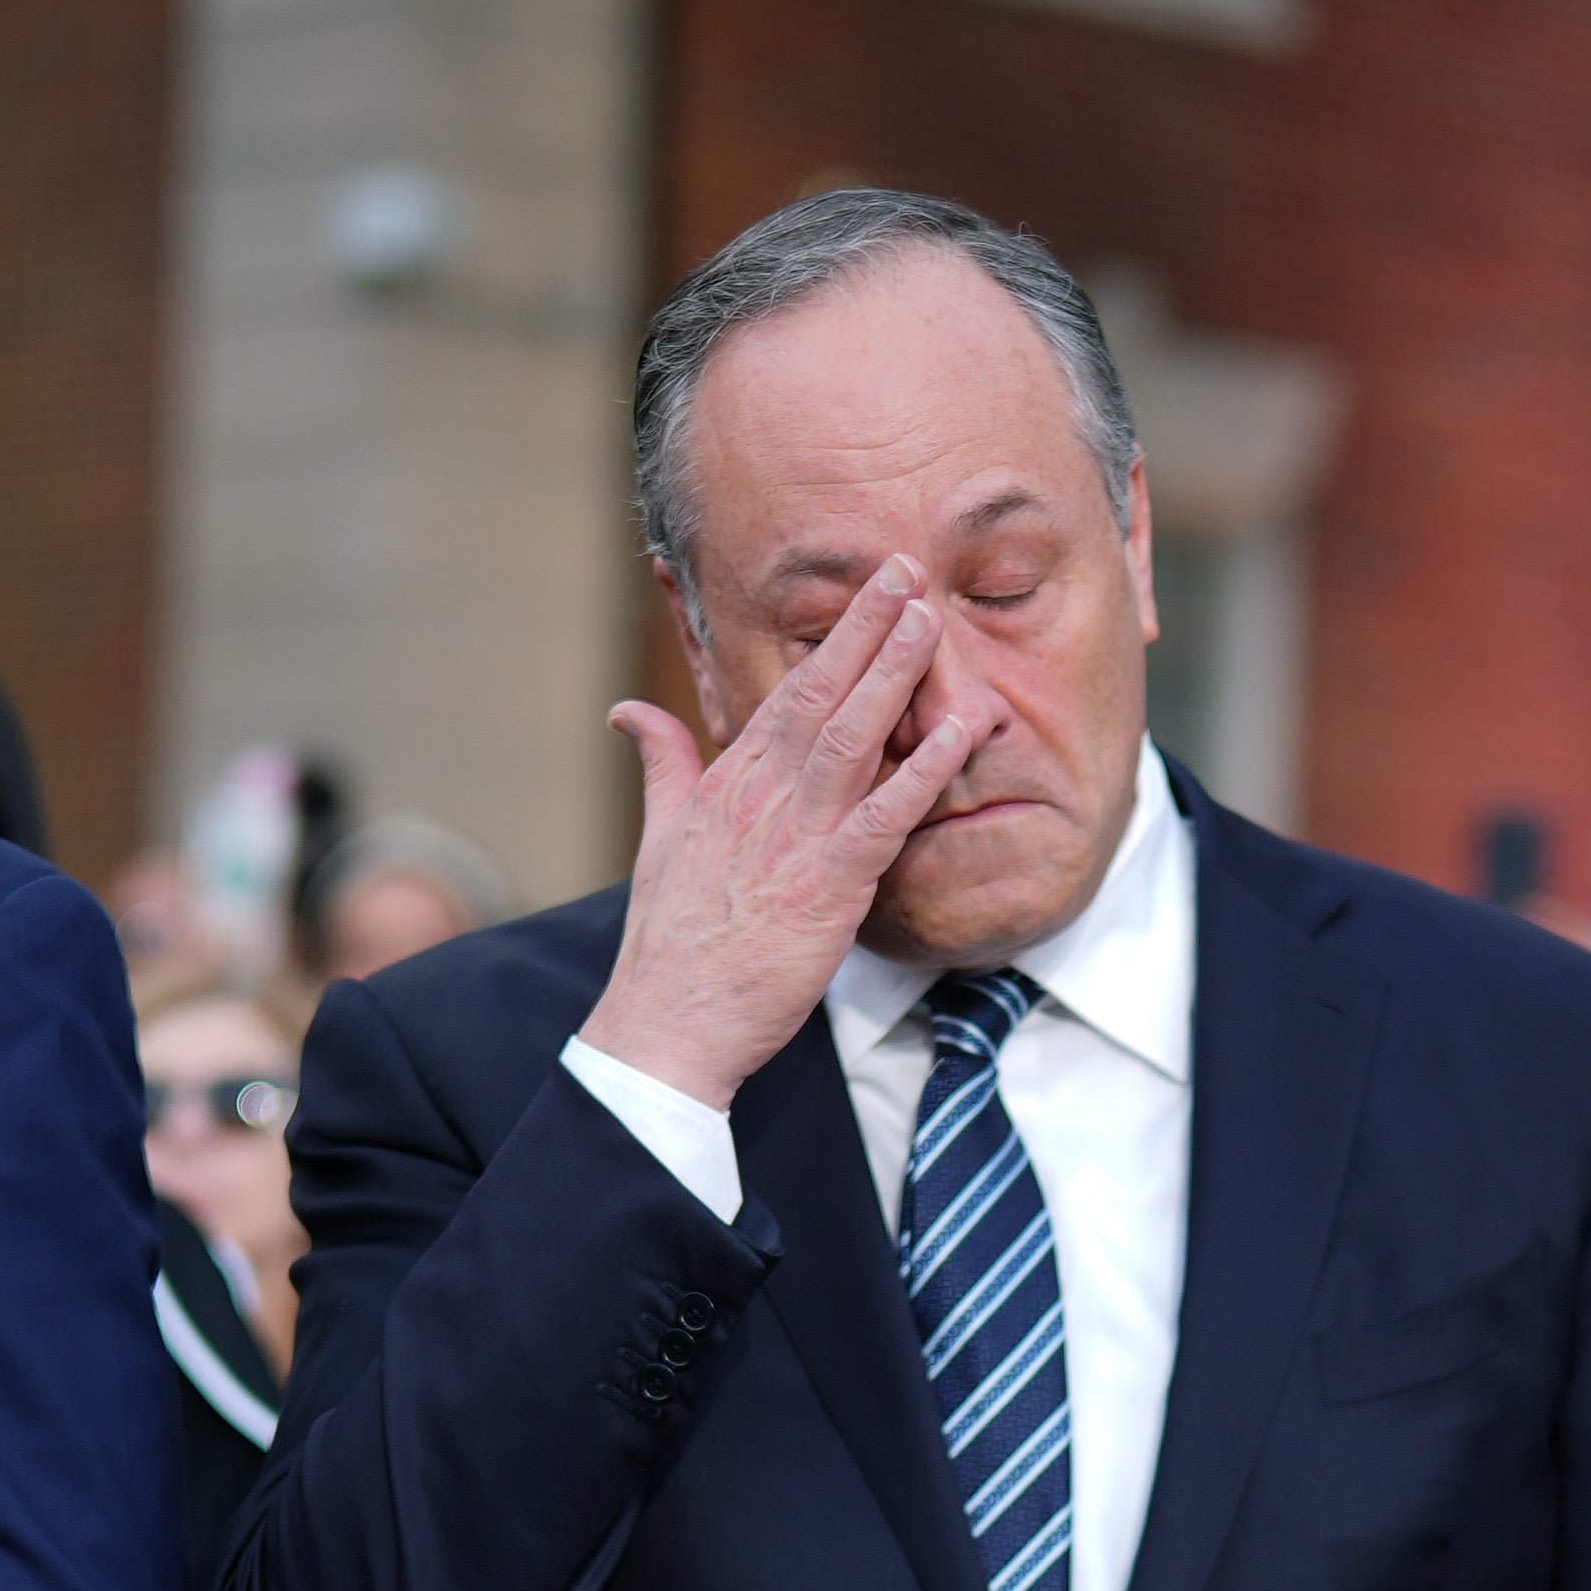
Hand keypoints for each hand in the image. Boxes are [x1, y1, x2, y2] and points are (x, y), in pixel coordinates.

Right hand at [582, 559, 994, 1107]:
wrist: (668, 1022)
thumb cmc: (672, 940)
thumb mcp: (660, 837)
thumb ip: (661, 764)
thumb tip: (630, 709)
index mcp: (728, 782)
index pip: (786, 692)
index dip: (832, 638)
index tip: (869, 589)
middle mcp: (760, 796)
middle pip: (819, 694)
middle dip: (865, 628)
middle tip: (907, 568)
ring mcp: (795, 837)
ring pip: (852, 736)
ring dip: (893, 675)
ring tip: (930, 618)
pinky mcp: (827, 884)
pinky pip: (885, 815)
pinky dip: (923, 769)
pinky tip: (959, 731)